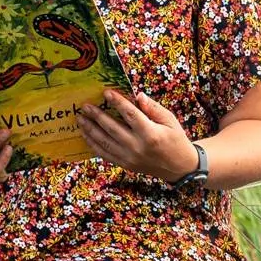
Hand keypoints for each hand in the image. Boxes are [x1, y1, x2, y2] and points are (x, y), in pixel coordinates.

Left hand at [76, 88, 199, 180]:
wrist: (179, 167)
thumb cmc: (176, 140)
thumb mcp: (170, 121)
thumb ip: (153, 108)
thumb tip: (137, 95)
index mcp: (151, 134)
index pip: (130, 115)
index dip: (117, 102)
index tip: (106, 92)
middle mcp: (138, 147)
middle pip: (112, 128)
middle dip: (97, 116)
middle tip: (85, 106)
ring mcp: (130, 158)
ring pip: (105, 142)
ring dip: (90, 130)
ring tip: (80, 118)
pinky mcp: (125, 165)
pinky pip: (105, 154)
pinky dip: (93, 144)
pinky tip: (85, 135)